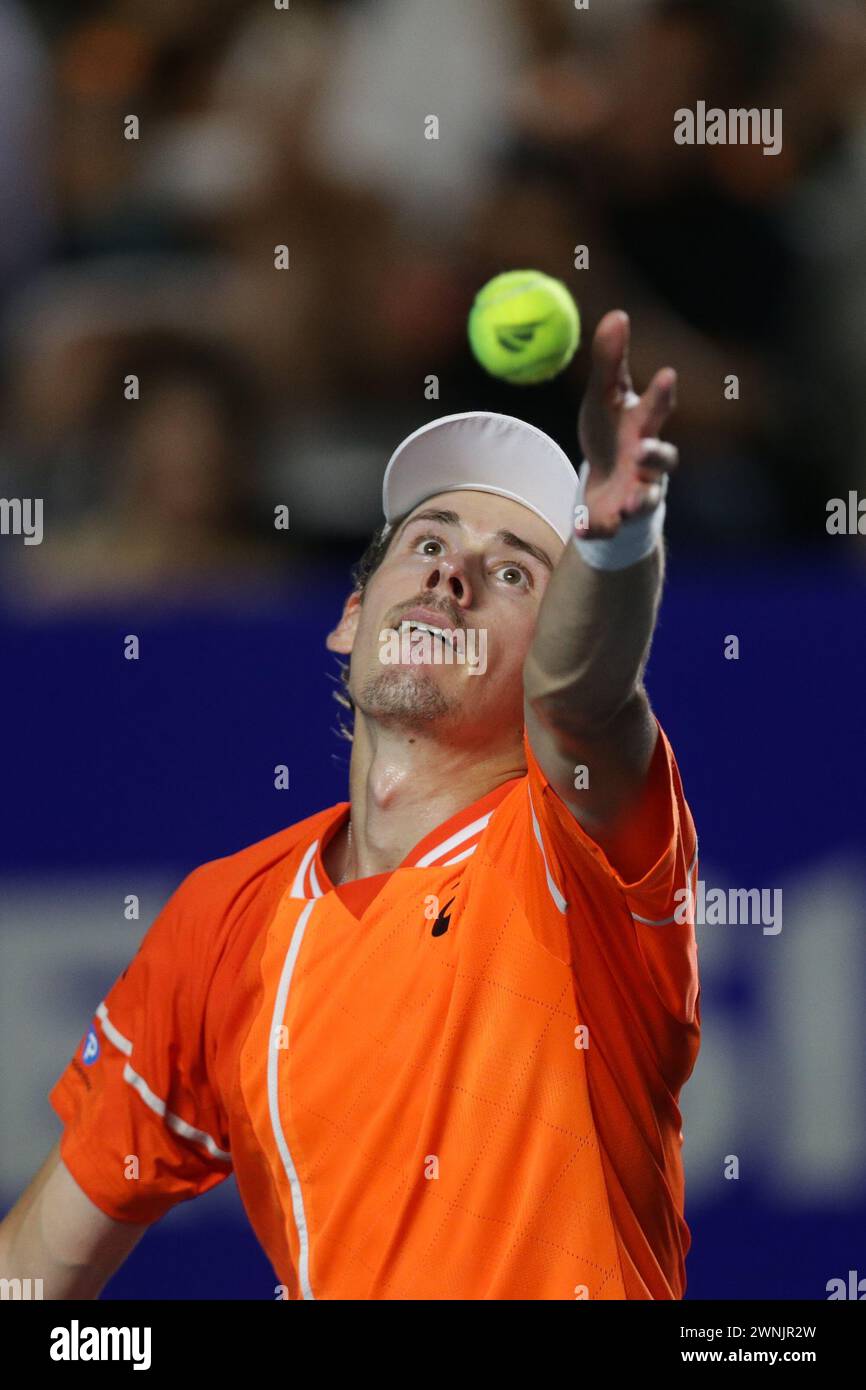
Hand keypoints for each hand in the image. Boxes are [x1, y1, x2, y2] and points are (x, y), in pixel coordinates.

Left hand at [577, 310, 677, 537]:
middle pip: (662, 460)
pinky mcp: (616, 520)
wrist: (604, 486)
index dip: (663, 393)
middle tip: (644, 448)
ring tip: (629, 502)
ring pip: (646, 500)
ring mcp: (635, 493)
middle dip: (656, 455)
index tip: (666, 375)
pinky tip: (582, 528)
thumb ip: (610, 362)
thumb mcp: (604, 397)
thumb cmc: (611, 435)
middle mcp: (647, 462)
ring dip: (639, 500)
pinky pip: (608, 527)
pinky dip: (596, 528)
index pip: (658, 408)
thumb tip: (616, 314)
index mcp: (644, 426)